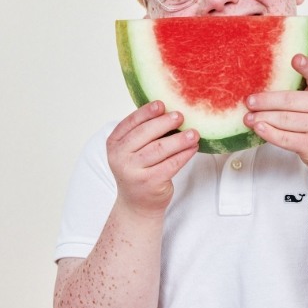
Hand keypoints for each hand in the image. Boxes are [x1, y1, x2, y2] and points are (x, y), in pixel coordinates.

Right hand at [107, 101, 199, 216]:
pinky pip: (170, 164)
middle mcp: (120, 157)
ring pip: (159, 149)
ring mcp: (133, 171)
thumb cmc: (139, 170)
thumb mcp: (133, 150)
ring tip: (193, 133)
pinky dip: (184, 154)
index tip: (161, 104)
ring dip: (179, 139)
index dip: (146, 112)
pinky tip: (193, 148)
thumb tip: (169, 110)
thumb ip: (144, 133)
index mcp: (114, 144)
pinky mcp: (149, 183)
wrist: (137, 204)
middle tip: (181, 116)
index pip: (130, 123)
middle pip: (145, 134)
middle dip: (165, 123)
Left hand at [243, 55, 307, 173]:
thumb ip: (305, 92)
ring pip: (285, 120)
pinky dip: (269, 133)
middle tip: (249, 101)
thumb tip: (266, 87)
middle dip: (266, 101)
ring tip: (248, 117)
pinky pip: (285, 138)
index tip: (296, 58)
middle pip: (290, 101)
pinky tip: (258, 128)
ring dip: (262, 118)